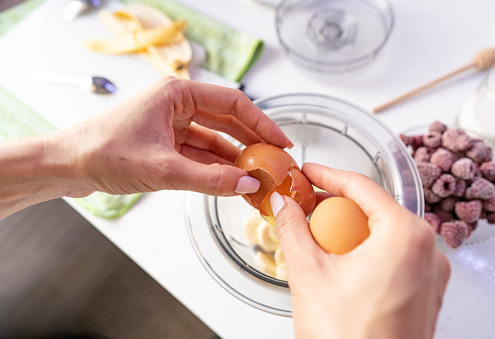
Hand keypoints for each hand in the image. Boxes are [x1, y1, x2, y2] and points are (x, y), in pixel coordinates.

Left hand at [61, 77, 290, 196]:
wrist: (65, 166)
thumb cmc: (102, 152)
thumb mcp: (162, 168)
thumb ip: (208, 178)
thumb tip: (247, 184)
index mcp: (177, 94)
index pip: (232, 104)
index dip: (261, 123)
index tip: (281, 142)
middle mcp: (177, 106)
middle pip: (227, 121)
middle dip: (252, 143)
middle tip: (276, 163)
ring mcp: (172, 126)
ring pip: (215, 140)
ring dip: (235, 159)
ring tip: (258, 178)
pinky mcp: (166, 144)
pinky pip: (200, 155)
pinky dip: (216, 168)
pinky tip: (232, 182)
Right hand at [270, 163, 449, 338]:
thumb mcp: (309, 274)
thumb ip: (293, 229)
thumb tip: (283, 205)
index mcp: (406, 235)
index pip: (362, 187)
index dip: (328, 175)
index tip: (308, 172)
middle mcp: (428, 250)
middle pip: (374, 210)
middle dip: (335, 208)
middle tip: (305, 209)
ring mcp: (430, 273)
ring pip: (383, 234)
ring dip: (348, 232)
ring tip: (317, 241)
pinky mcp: (425, 292)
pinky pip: (393, 257)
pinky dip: (364, 252)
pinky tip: (338, 265)